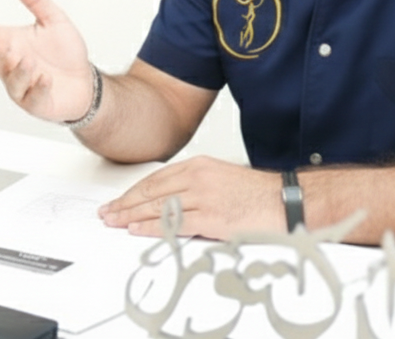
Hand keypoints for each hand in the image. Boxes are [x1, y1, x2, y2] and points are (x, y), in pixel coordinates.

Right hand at [0, 0, 93, 123]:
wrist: (85, 81)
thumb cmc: (65, 52)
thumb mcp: (53, 20)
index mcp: (12, 44)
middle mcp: (12, 66)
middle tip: (1, 44)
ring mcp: (22, 87)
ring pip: (12, 82)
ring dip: (19, 72)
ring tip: (28, 62)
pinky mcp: (37, 104)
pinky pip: (32, 99)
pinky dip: (37, 88)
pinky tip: (45, 79)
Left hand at [98, 156, 281, 239]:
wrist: (286, 201)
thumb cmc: (258, 195)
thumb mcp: (220, 180)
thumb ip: (194, 188)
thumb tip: (168, 205)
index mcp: (199, 166)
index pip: (156, 179)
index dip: (133, 192)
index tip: (119, 200)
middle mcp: (198, 178)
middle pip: (151, 191)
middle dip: (125, 203)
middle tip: (108, 212)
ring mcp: (204, 197)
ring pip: (157, 206)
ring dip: (131, 215)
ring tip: (114, 222)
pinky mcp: (211, 217)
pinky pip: (174, 223)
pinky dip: (151, 227)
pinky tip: (136, 229)